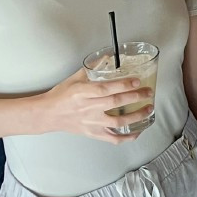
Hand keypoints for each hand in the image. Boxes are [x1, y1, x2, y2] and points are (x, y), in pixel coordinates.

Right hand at [37, 70, 151, 142]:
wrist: (48, 114)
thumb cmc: (61, 95)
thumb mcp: (75, 78)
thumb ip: (93, 68)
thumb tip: (109, 57)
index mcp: (82, 93)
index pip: (106, 89)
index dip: (123, 85)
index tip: (137, 81)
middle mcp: (88, 108)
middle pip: (115, 103)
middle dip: (135, 97)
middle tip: (148, 92)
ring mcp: (91, 122)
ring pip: (117, 122)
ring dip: (136, 116)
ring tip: (148, 109)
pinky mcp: (92, 133)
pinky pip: (112, 138)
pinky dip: (127, 137)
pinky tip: (138, 131)